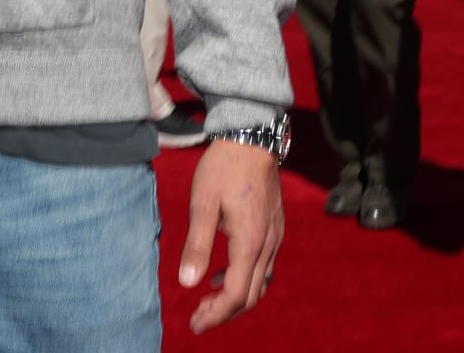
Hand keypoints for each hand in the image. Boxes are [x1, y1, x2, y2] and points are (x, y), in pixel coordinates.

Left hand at [178, 140, 283, 334]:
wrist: (250, 139)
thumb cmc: (222, 169)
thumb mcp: (202, 204)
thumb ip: (197, 245)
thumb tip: (188, 283)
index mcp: (250, 243)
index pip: (237, 294)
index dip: (216, 314)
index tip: (195, 323)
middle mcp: (268, 245)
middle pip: (252, 295)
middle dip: (225, 311)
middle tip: (199, 318)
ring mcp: (275, 237)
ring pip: (260, 282)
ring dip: (236, 296)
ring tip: (208, 299)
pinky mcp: (274, 228)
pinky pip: (263, 266)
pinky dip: (244, 278)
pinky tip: (223, 272)